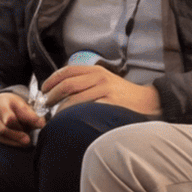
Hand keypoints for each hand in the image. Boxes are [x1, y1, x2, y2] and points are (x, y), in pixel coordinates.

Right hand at [0, 89, 44, 145]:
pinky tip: (15, 143)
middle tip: (28, 140)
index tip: (39, 125)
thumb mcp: (21, 105)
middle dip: (17, 135)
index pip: (10, 116)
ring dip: (13, 140)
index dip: (25, 121)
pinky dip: (7, 143)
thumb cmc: (11, 106)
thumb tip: (41, 124)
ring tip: (23, 141)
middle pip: (2, 129)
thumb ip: (31, 114)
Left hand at [39, 62, 160, 114]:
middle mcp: (100, 78)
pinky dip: (75, 116)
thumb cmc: (123, 94)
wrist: (148, 101)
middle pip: (67, 85)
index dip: (52, 79)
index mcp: (97, 71)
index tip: (44, 88)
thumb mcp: (106, 80)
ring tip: (56, 115)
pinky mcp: (110, 105)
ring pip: (74, 100)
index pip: (68, 71)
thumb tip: (62, 89)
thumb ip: (87, 81)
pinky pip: (86, 111)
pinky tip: (71, 121)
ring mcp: (105, 91)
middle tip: (46, 103)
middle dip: (52, 95)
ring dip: (60, 109)